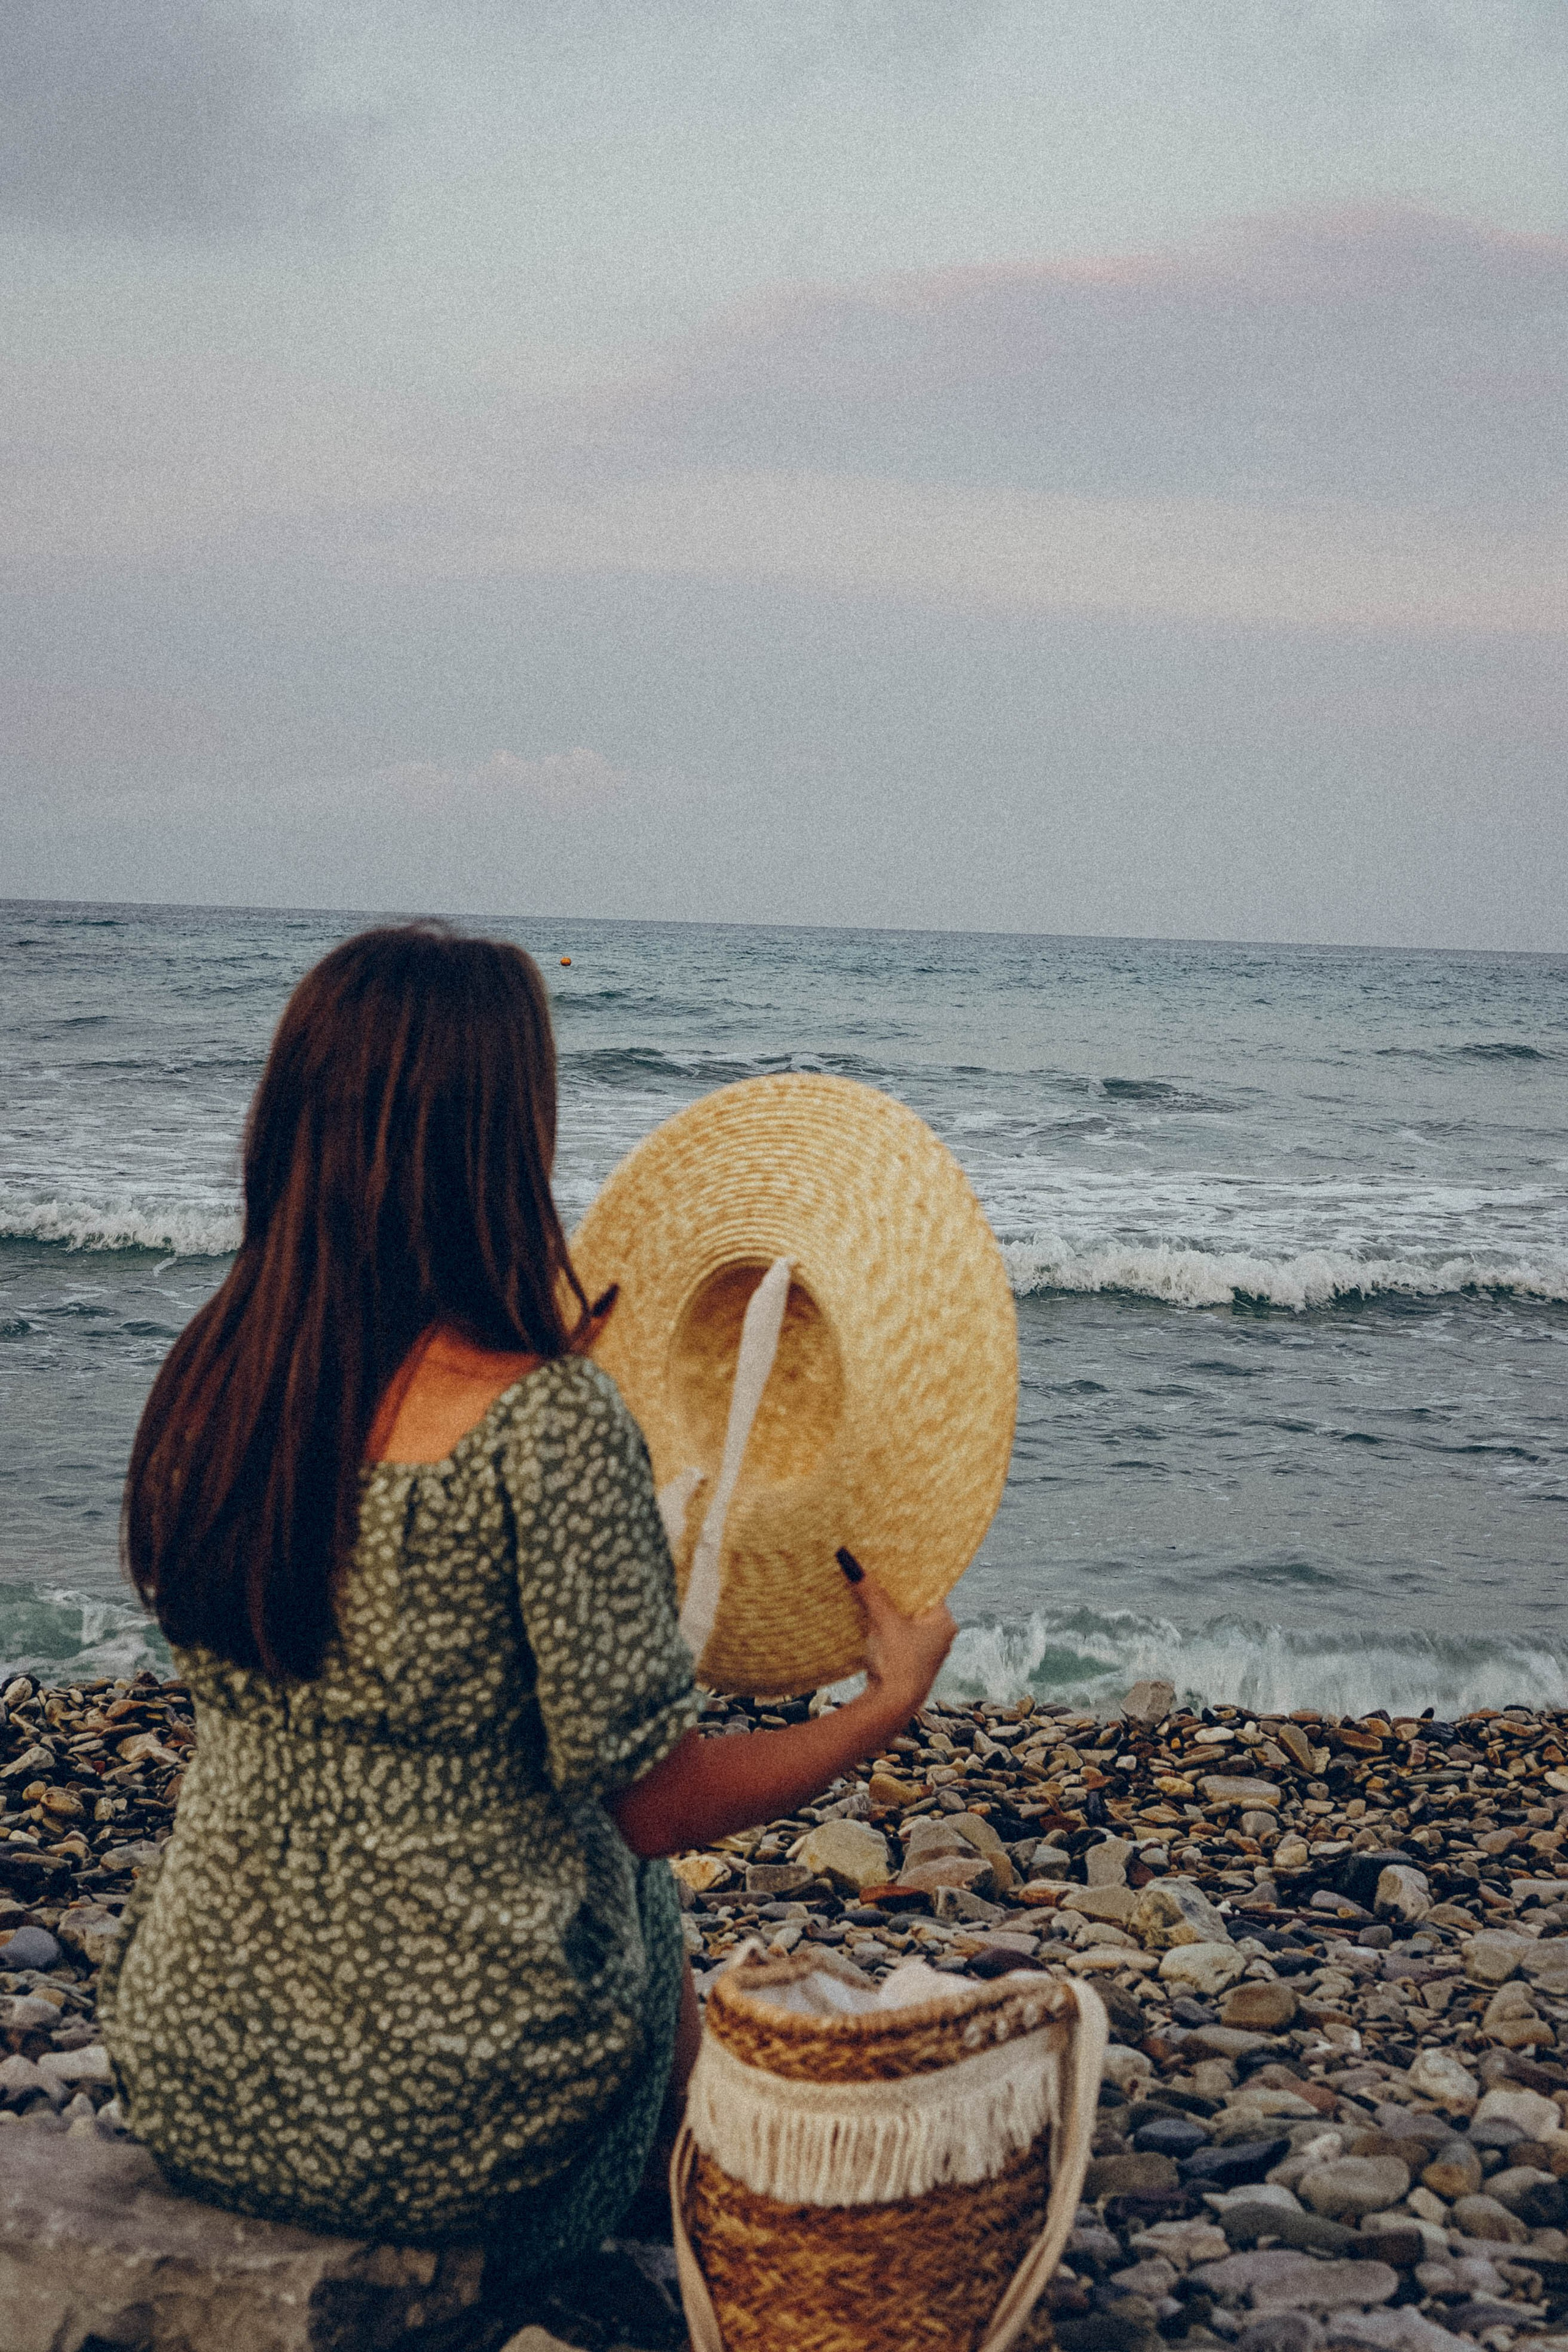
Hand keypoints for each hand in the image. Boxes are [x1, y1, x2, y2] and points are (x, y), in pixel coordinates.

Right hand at [849, 1567, 955, 1724]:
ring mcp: (926, 1651)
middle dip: (895, 1591)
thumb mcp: (883, 1620)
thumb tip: (848, 1558)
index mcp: (944, 1622)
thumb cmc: (897, 1660)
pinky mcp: (910, 1662)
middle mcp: (940, 1636)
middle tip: (876, 1570)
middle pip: (915, 1604)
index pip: (928, 1589)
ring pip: (905, 1621)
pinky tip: (869, 1617)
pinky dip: (886, 1626)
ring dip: (888, 1610)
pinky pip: (898, 1635)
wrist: (892, 1706)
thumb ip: (869, 1590)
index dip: (909, 1575)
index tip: (891, 1559)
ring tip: (869, 1589)